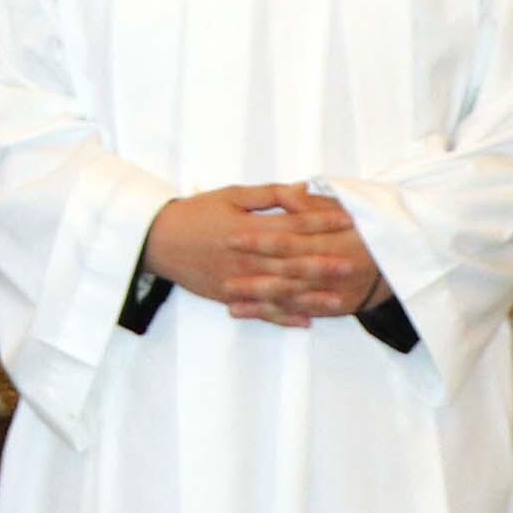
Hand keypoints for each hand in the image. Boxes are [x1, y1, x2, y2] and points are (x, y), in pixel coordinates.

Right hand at [145, 184, 385, 328]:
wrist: (159, 240)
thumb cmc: (197, 212)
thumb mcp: (232, 195)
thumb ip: (270, 195)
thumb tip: (303, 190)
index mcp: (248, 229)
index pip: (293, 226)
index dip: (322, 224)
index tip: (347, 222)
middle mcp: (247, 258)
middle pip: (292, 263)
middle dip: (324, 264)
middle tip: (353, 266)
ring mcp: (239, 281)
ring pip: (281, 292)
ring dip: (311, 297)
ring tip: (339, 300)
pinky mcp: (231, 297)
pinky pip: (261, 311)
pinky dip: (284, 318)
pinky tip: (306, 322)